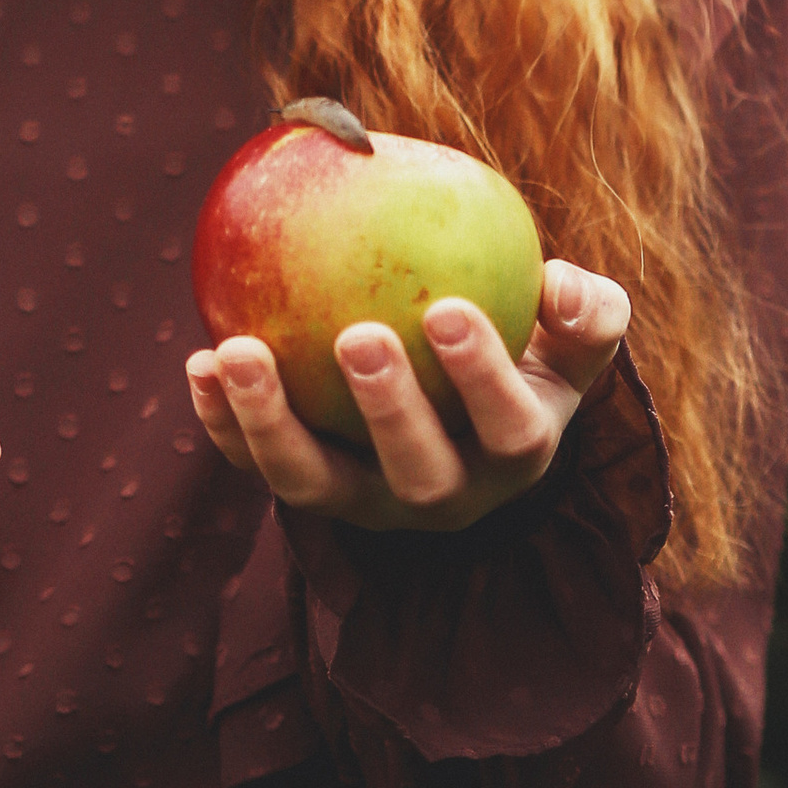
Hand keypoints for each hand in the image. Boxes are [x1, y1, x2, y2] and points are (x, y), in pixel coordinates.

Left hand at [182, 258, 629, 533]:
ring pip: (316, 485)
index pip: (508, 428)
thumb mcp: (571, 336)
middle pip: (416, 474)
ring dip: (271, 423)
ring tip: (236, 351)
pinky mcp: (310, 492)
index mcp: (515, 453)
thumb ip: (586, 310)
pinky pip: (259, 465)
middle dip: (387, 410)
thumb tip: (561, 284)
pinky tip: (200, 363)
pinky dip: (225, 423)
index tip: (446, 306)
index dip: (481, 375)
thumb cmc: (526, 350)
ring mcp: (369, 503)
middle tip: (357, 336)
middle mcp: (443, 496)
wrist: (464, 413)